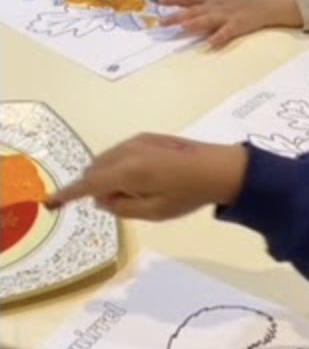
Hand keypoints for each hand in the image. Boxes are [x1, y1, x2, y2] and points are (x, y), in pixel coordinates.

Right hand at [45, 134, 247, 220]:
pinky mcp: (146, 137)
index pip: (88, 184)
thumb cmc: (187, 195)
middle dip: (97, 188)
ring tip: (143, 191)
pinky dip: (120, 167)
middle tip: (129, 203)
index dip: (67, 195)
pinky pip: (119, 153)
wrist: (219, 168)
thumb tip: (101, 199)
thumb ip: (121, 207)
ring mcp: (136, 141)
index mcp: (127, 171)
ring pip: (106, 160)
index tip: (49, 203)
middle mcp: (126, 151)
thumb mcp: (153, 212)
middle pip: (94, 170)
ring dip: (109, 177)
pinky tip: (146, 178)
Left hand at [157, 0, 301, 46]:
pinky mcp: (237, 25)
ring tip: (183, 27)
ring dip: (195, 23)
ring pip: (208, 19)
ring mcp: (226, 15)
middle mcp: (215, 5)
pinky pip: (227, 32)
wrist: (264, 1)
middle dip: (177, 14)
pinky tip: (211, 42)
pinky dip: (220, 36)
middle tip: (161, 20)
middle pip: (193, 9)